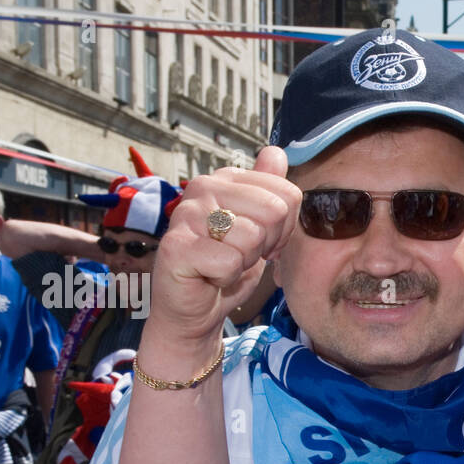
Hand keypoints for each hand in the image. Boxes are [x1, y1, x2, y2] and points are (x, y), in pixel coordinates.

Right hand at [149, 146, 300, 342]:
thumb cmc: (225, 268)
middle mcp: (203, 188)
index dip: (284, 228)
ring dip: (245, 262)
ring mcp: (186, 215)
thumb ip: (268, 190)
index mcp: (225, 179)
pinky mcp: (176, 247)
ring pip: (252, 237)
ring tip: (224, 264)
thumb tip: (276, 152)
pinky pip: (229, 262)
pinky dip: (226, 278)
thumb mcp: (259, 228)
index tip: (263, 242)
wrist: (194, 310)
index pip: (287, 194)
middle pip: (274, 211)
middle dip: (267, 244)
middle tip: (243, 256)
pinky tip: (210, 276)